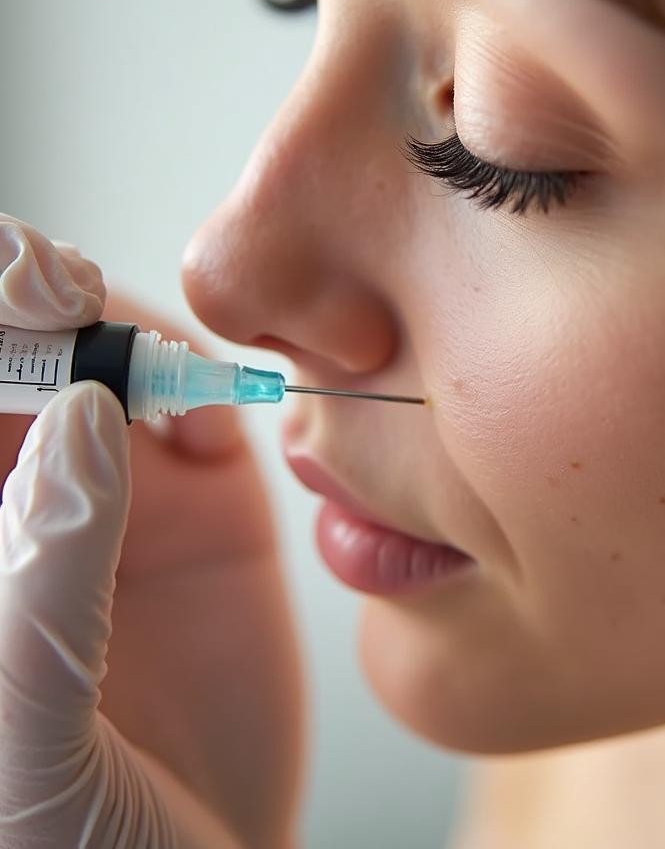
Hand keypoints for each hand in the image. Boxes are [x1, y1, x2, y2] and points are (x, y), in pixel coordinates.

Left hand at [0, 215, 304, 847]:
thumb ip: (42, 566)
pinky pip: (208, 409)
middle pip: (15, 351)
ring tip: (150, 366)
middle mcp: (25, 500)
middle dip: (28, 301)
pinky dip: (211, 385)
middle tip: (60, 299)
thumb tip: (84, 412)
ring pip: (109, 356)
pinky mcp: (215, 509)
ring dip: (123, 328)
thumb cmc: (59, 846)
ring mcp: (121, 499)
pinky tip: (211, 425)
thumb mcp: (17, 722)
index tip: (11, 308)